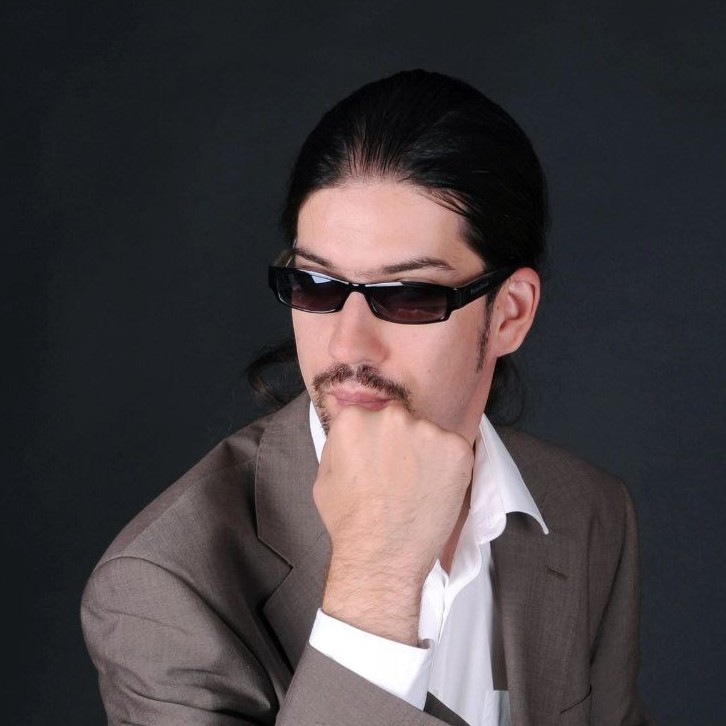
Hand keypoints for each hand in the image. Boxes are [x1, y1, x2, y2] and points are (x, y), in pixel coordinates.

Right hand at [312, 403, 473, 644]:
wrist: (382, 555)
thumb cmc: (350, 522)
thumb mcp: (325, 476)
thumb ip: (338, 443)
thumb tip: (347, 425)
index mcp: (355, 419)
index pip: (369, 416)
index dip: (375, 441)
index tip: (377, 462)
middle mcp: (391, 417)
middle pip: (400, 419)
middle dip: (400, 442)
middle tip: (397, 476)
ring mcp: (426, 431)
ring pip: (427, 434)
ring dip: (425, 454)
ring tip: (416, 488)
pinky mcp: (455, 448)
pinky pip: (453, 449)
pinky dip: (448, 466)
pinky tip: (434, 490)